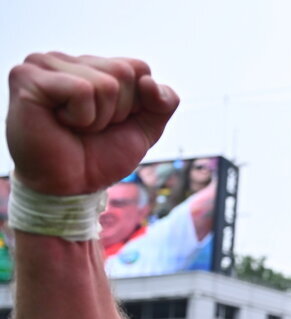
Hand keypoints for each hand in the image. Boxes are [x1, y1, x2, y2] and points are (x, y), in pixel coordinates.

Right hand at [6, 52, 178, 195]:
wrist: (70, 187)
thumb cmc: (100, 156)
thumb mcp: (144, 129)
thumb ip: (163, 103)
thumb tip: (149, 81)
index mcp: (91, 65)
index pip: (139, 68)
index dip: (137, 104)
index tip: (112, 122)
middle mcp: (66, 59)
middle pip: (124, 72)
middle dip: (118, 111)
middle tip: (90, 127)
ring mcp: (43, 64)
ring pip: (106, 83)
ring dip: (99, 118)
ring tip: (75, 127)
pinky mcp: (28, 77)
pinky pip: (82, 90)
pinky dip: (82, 117)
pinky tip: (61, 123)